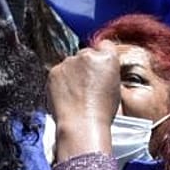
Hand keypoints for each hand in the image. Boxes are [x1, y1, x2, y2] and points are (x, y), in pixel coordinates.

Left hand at [48, 45, 122, 160]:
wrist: (81, 124)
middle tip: (87, 87)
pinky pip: (59, 73)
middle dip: (86, 66)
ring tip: (77, 95)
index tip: (99, 67)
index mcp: (108, 58)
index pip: (105, 46)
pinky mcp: (54, 71)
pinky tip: (67, 97)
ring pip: (71, 64)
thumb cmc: (101, 112)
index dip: (102, 56)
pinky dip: (61, 82)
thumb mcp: (115, 88)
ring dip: (73, 74)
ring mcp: (69, 62)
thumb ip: (107, 73)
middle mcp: (87, 55)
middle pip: (86, 55)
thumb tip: (98, 71)